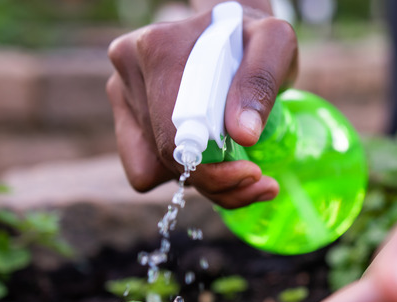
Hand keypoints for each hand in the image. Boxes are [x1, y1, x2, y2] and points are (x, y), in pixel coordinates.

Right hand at [106, 3, 296, 207]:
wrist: (229, 27)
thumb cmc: (252, 35)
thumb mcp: (274, 42)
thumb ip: (261, 81)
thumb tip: (243, 134)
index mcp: (159, 49)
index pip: (175, 134)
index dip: (213, 170)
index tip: (252, 174)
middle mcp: (129, 68)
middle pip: (164, 156)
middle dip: (214, 180)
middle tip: (256, 179)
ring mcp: (121, 92)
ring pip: (152, 169)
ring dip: (199, 179)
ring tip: (234, 161)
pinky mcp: (124, 114)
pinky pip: (143, 170)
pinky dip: (177, 173)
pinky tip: (205, 153)